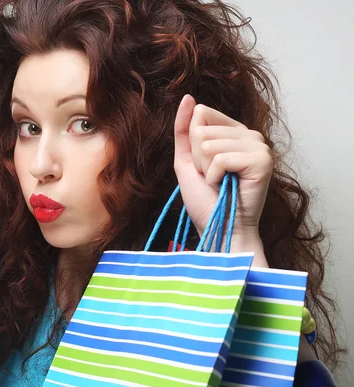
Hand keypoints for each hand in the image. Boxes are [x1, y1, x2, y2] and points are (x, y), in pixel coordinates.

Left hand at [173, 94, 272, 243]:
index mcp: (234, 131)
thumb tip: (188, 98)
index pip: (201, 115)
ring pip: (209, 144)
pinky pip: (221, 158)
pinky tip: (226, 186)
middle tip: (214, 179)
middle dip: (199, 159)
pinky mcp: (262, 161)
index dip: (193, 144)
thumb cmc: (205, 199)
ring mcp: (259, 146)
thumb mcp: (187, 160)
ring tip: (220, 183)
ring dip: (206, 170)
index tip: (205, 165)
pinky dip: (215, 177)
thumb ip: (184, 129)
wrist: (219, 227)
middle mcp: (249, 135)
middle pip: (202, 130)